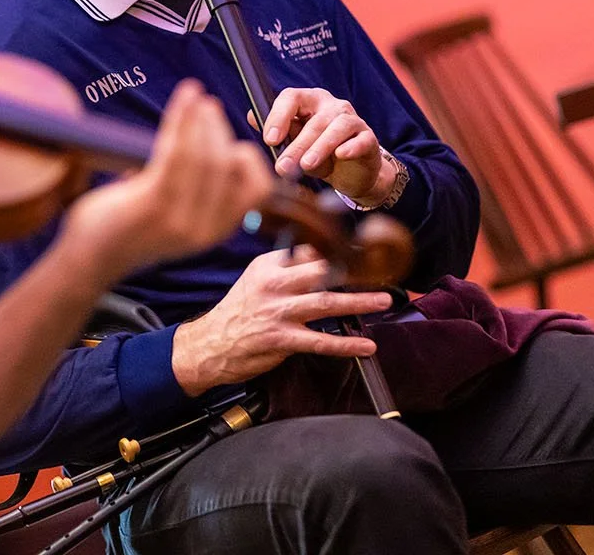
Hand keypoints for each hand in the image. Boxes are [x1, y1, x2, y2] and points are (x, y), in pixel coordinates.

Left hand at [59, 79, 272, 284]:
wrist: (89, 256)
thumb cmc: (130, 227)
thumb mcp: (177, 216)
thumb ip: (199, 192)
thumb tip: (212, 143)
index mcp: (215, 232)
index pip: (256, 189)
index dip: (249, 157)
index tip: (229, 137)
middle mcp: (203, 229)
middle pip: (228, 165)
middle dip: (219, 129)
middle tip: (207, 106)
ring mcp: (178, 219)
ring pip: (204, 155)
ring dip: (202, 119)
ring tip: (195, 97)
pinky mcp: (152, 204)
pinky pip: (176, 151)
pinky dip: (182, 118)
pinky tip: (185, 98)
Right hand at [171, 244, 391, 396]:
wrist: (209, 344)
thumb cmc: (238, 312)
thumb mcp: (257, 279)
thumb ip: (286, 268)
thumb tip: (319, 256)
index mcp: (268, 266)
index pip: (307, 250)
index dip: (337, 249)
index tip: (363, 248)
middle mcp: (274, 284)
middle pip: (321, 272)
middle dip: (355, 271)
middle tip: (383, 271)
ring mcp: (278, 312)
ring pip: (326, 303)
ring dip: (359, 302)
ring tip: (383, 301)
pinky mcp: (281, 339)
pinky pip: (321, 341)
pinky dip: (347, 344)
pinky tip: (366, 346)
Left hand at [258, 88, 390, 201]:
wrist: (351, 174)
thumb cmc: (319, 155)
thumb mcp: (295, 144)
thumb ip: (278, 132)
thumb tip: (252, 116)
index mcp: (309, 101)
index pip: (291, 97)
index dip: (279, 116)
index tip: (270, 139)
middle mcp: (331, 105)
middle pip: (312, 120)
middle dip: (296, 145)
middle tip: (283, 166)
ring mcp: (352, 120)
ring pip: (336, 128)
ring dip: (319, 147)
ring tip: (307, 165)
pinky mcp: (368, 138)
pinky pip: (360, 139)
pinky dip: (350, 147)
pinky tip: (341, 155)